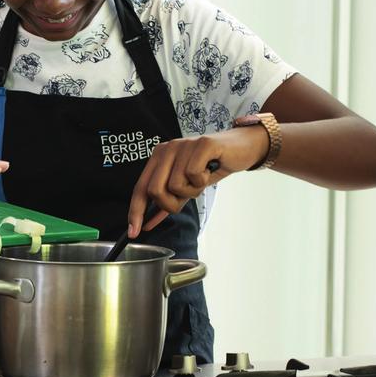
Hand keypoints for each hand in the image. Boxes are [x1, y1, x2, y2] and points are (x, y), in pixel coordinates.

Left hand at [127, 126, 268, 236]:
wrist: (241, 149)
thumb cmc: (211, 167)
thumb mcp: (185, 187)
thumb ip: (167, 202)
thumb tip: (147, 224)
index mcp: (158, 157)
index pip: (140, 188)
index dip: (135, 211)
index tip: (134, 232)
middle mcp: (167, 149)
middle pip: (155, 190)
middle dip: (170, 204)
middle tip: (186, 197)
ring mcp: (183, 145)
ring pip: (175, 185)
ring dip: (192, 191)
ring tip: (201, 179)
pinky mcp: (201, 144)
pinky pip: (193, 175)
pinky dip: (203, 181)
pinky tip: (209, 171)